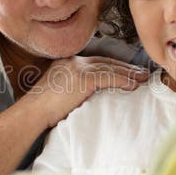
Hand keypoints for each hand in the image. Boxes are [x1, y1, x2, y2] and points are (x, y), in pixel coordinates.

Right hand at [24, 56, 148, 127]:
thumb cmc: (43, 110)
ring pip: (109, 68)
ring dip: (129, 74)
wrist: (32, 113)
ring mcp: (77, 68)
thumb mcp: (59, 92)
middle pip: (105, 62)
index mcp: (67, 62)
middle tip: (142, 73)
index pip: (96, 61)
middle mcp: (73, 61)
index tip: (128, 71)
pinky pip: (108, 77)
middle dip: (125, 68)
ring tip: (143, 79)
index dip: (114, 66)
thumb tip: (91, 94)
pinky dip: (123, 81)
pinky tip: (134, 85)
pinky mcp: (82, 78)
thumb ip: (74, 87)